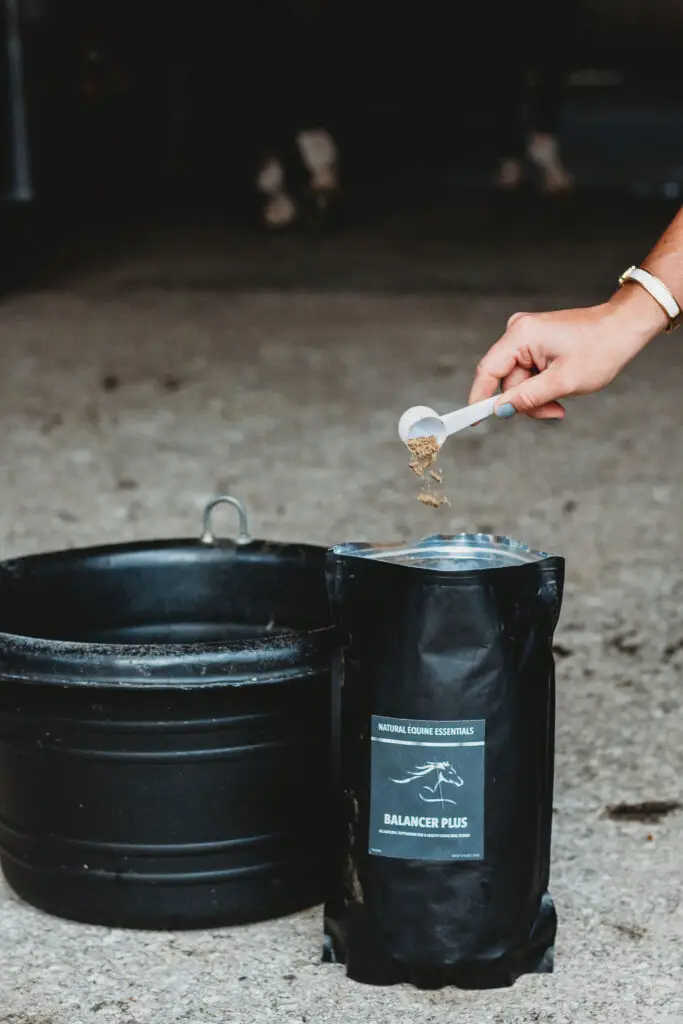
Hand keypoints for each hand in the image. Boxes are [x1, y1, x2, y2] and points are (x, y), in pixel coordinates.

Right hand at [469, 288, 667, 418]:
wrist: (624, 328)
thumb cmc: (600, 348)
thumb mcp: (563, 381)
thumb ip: (527, 398)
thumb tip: (500, 410)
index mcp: (521, 335)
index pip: (488, 371)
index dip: (479, 399)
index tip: (472, 421)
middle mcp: (518, 331)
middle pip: (506, 381)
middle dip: (527, 401)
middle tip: (555, 410)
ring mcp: (526, 335)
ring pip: (518, 380)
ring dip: (537, 396)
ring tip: (563, 398)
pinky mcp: (535, 342)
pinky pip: (528, 372)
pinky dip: (541, 385)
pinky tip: (560, 384)